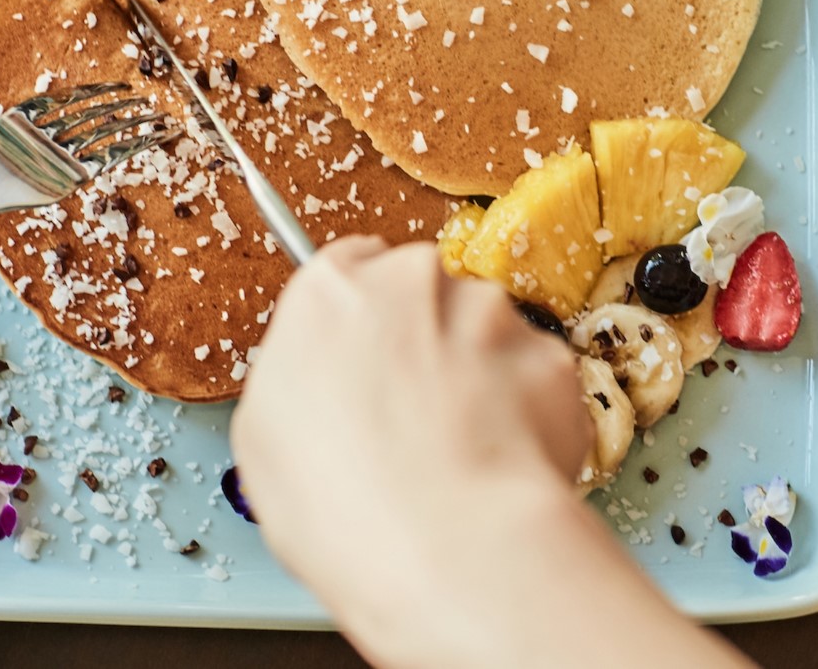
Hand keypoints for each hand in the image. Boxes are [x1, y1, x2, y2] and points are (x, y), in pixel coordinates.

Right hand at [232, 237, 751, 668]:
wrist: (446, 547)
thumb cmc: (341, 506)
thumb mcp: (265, 437)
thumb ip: (302, 375)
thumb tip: (328, 384)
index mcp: (332, 290)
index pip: (351, 269)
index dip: (363, 323)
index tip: (367, 361)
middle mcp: (416, 280)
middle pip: (423, 294)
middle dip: (424, 344)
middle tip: (412, 419)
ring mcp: (493, 314)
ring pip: (486, 333)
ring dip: (477, 378)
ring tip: (459, 455)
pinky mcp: (552, 356)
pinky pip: (535, 378)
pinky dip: (525, 413)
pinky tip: (499, 465)